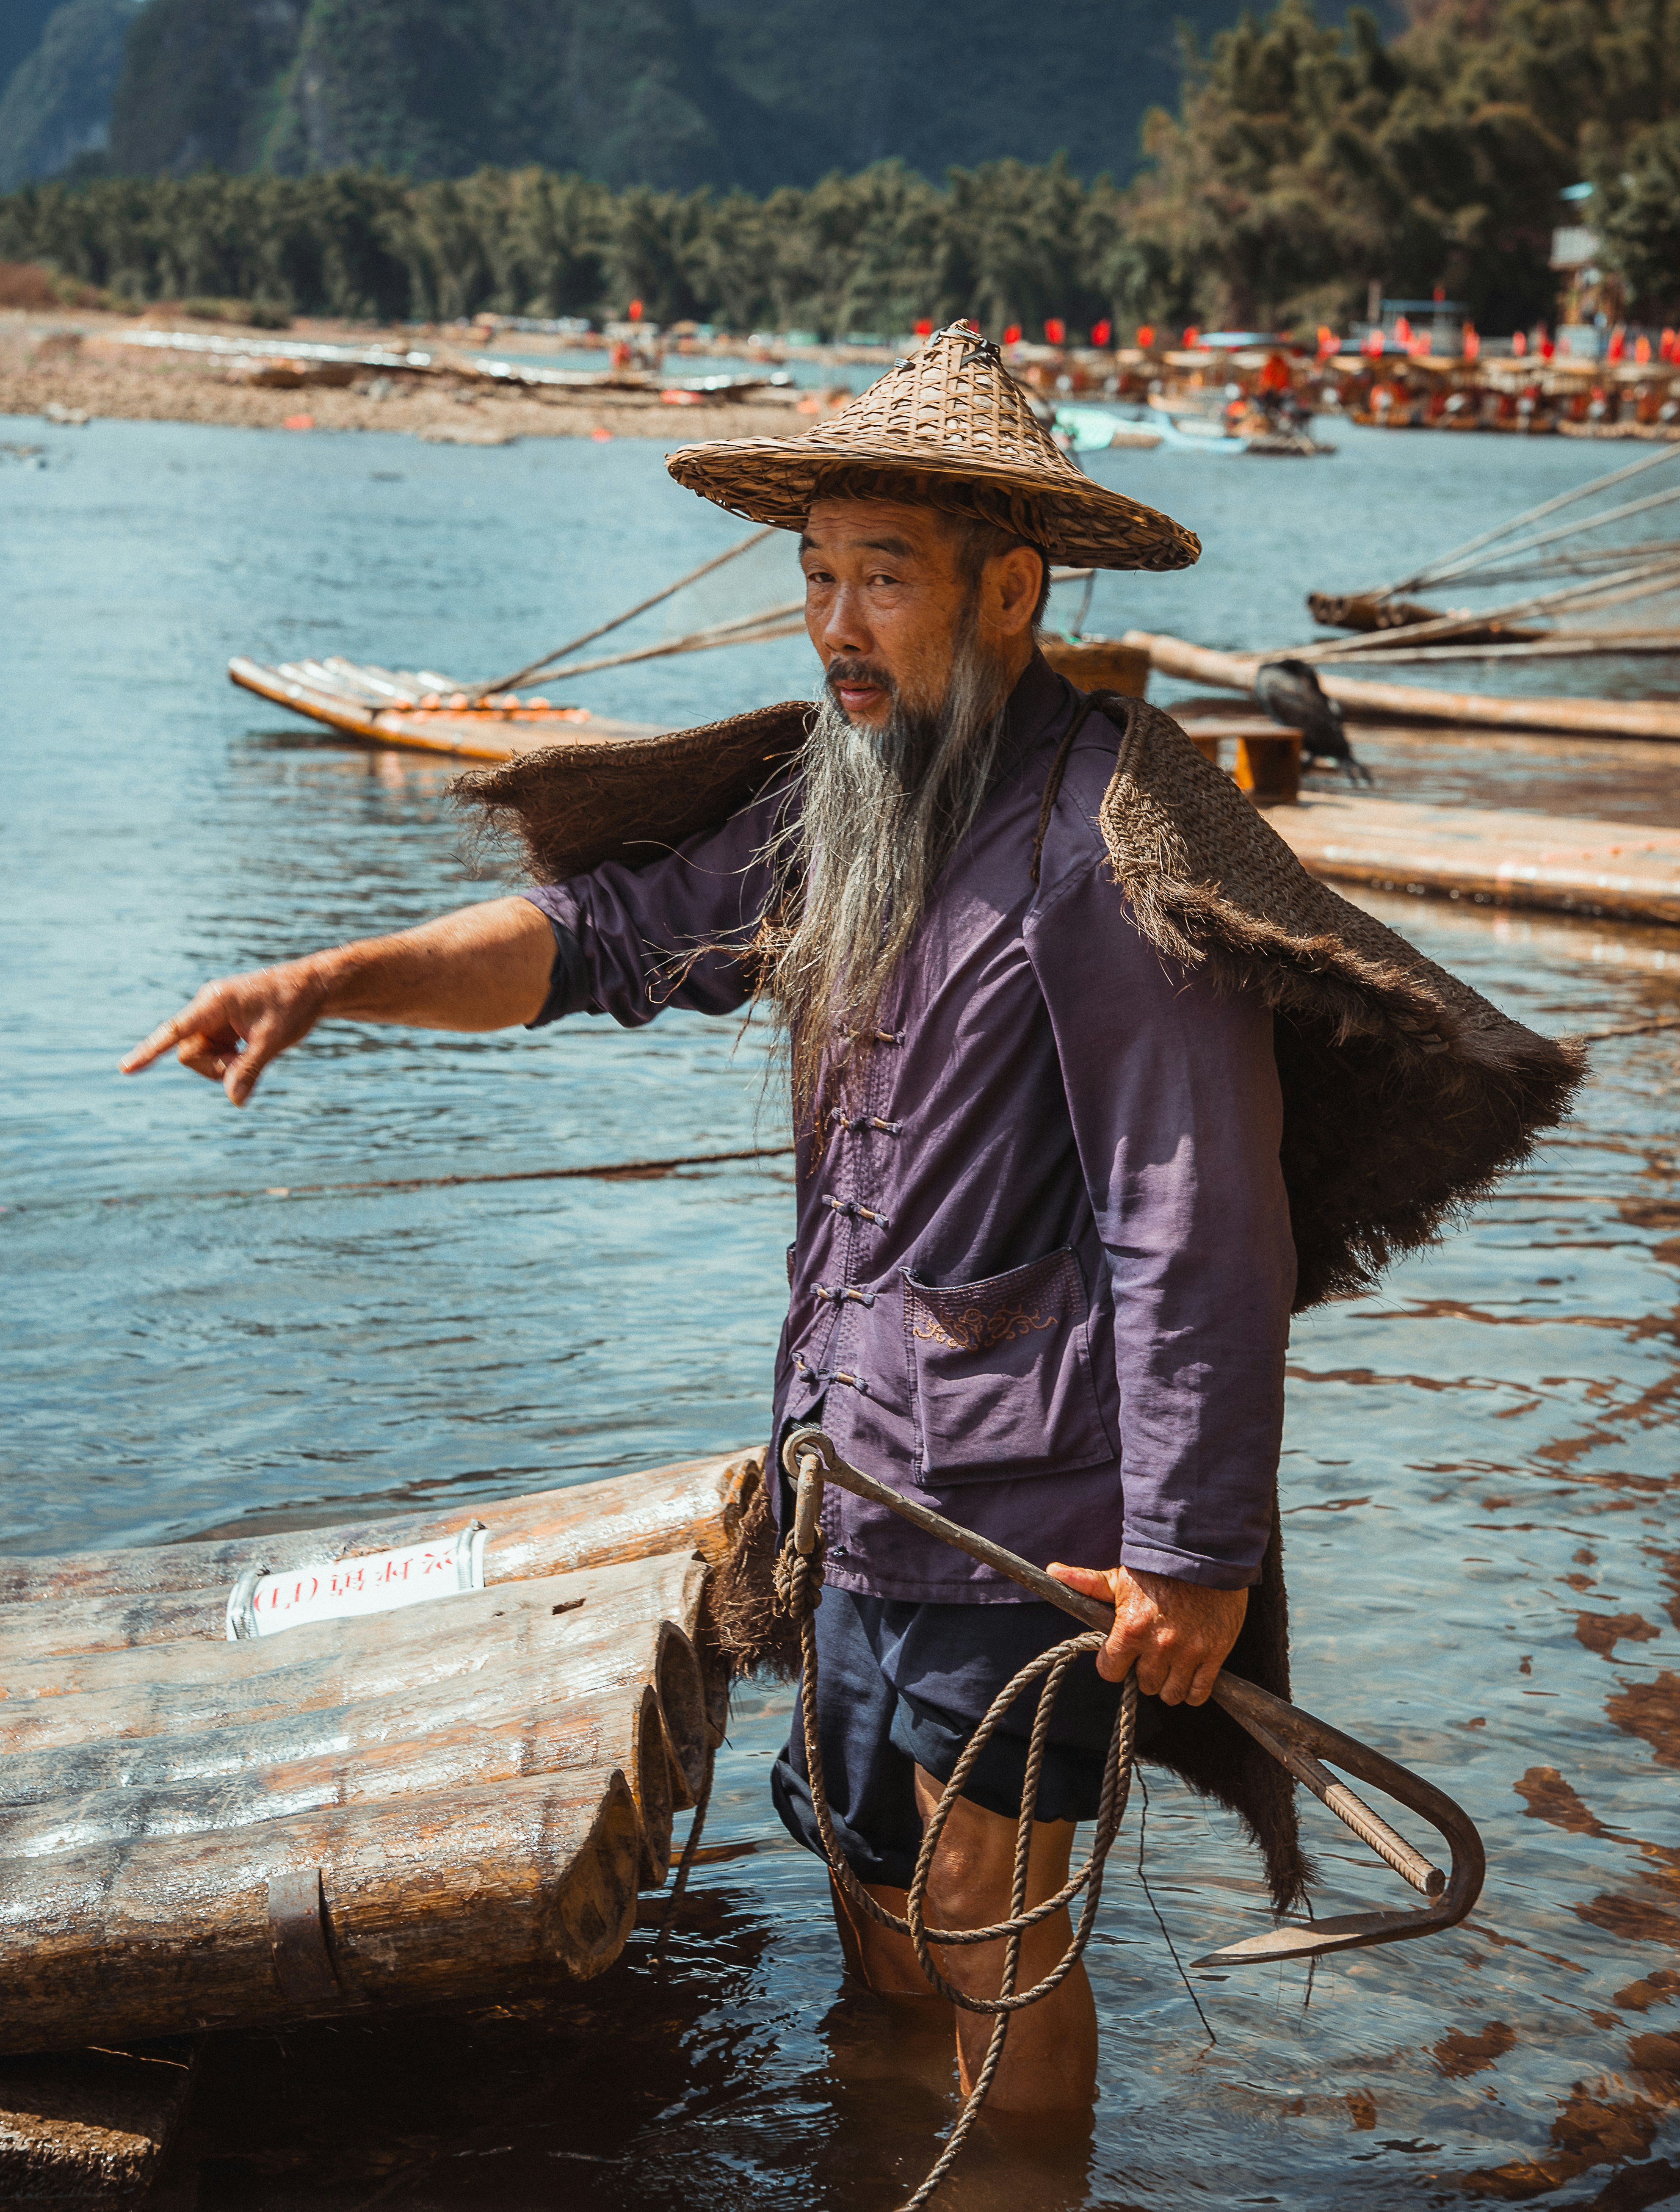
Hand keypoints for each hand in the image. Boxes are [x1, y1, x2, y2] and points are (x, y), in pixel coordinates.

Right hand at [120, 958, 329, 1106]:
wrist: (312, 987)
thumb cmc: (294, 1006)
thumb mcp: (274, 1040)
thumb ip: (251, 1069)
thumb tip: (235, 1100)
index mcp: (214, 1003)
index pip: (175, 1031)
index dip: (149, 1051)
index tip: (125, 1068)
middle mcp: (207, 1008)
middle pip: (188, 1053)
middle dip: (214, 1067)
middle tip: (246, 1062)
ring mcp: (213, 1019)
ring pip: (200, 1056)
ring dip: (224, 1065)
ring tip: (253, 1052)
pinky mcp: (221, 1027)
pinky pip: (213, 1053)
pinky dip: (230, 1061)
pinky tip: (250, 1049)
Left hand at [1046, 1561, 1246, 1704]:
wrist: (1203, 1553)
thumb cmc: (1158, 1568)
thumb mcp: (1120, 1577)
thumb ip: (1087, 1583)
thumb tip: (1053, 1570)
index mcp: (1130, 1629)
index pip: (1110, 1672)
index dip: (1114, 1664)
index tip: (1122, 1655)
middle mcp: (1159, 1645)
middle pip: (1144, 1685)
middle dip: (1145, 1672)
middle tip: (1151, 1654)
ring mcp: (1189, 1652)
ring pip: (1170, 1694)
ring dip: (1168, 1684)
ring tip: (1170, 1665)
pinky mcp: (1215, 1653)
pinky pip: (1198, 1693)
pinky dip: (1192, 1690)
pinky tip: (1189, 1675)